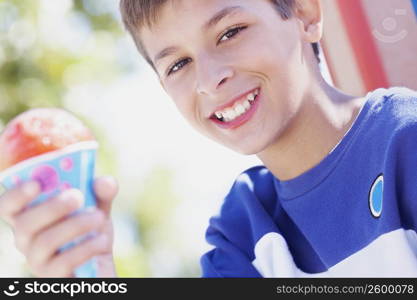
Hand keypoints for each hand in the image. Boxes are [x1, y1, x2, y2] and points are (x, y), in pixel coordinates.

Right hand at [0, 176, 118, 276]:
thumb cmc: (90, 230)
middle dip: (52, 207)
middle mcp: (26, 240)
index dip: (17, 195)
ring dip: (75, 225)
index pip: (8, 206)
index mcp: (29, 216)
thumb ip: (101, 192)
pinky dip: (87, 247)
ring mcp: (37, 261)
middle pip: (25, 224)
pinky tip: (102, 240)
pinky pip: (64, 262)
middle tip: (78, 196)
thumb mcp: (97, 206)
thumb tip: (106, 183)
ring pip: (45, 242)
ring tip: (100, 217)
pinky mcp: (54, 276)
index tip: (36, 183)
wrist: (101, 262)